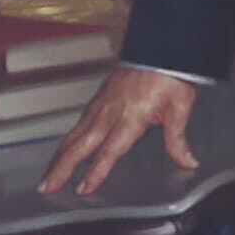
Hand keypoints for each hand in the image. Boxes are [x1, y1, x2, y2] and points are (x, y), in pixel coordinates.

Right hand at [38, 66, 200, 200]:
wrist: (160, 46)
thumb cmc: (169, 73)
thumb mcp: (179, 108)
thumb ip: (178, 139)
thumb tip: (187, 161)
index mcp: (130, 117)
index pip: (109, 152)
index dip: (95, 172)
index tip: (83, 188)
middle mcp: (110, 112)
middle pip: (79, 145)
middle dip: (62, 168)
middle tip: (48, 187)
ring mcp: (101, 104)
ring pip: (74, 134)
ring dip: (60, 156)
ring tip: (49, 174)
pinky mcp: (99, 98)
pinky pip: (78, 123)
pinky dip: (68, 139)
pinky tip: (65, 147)